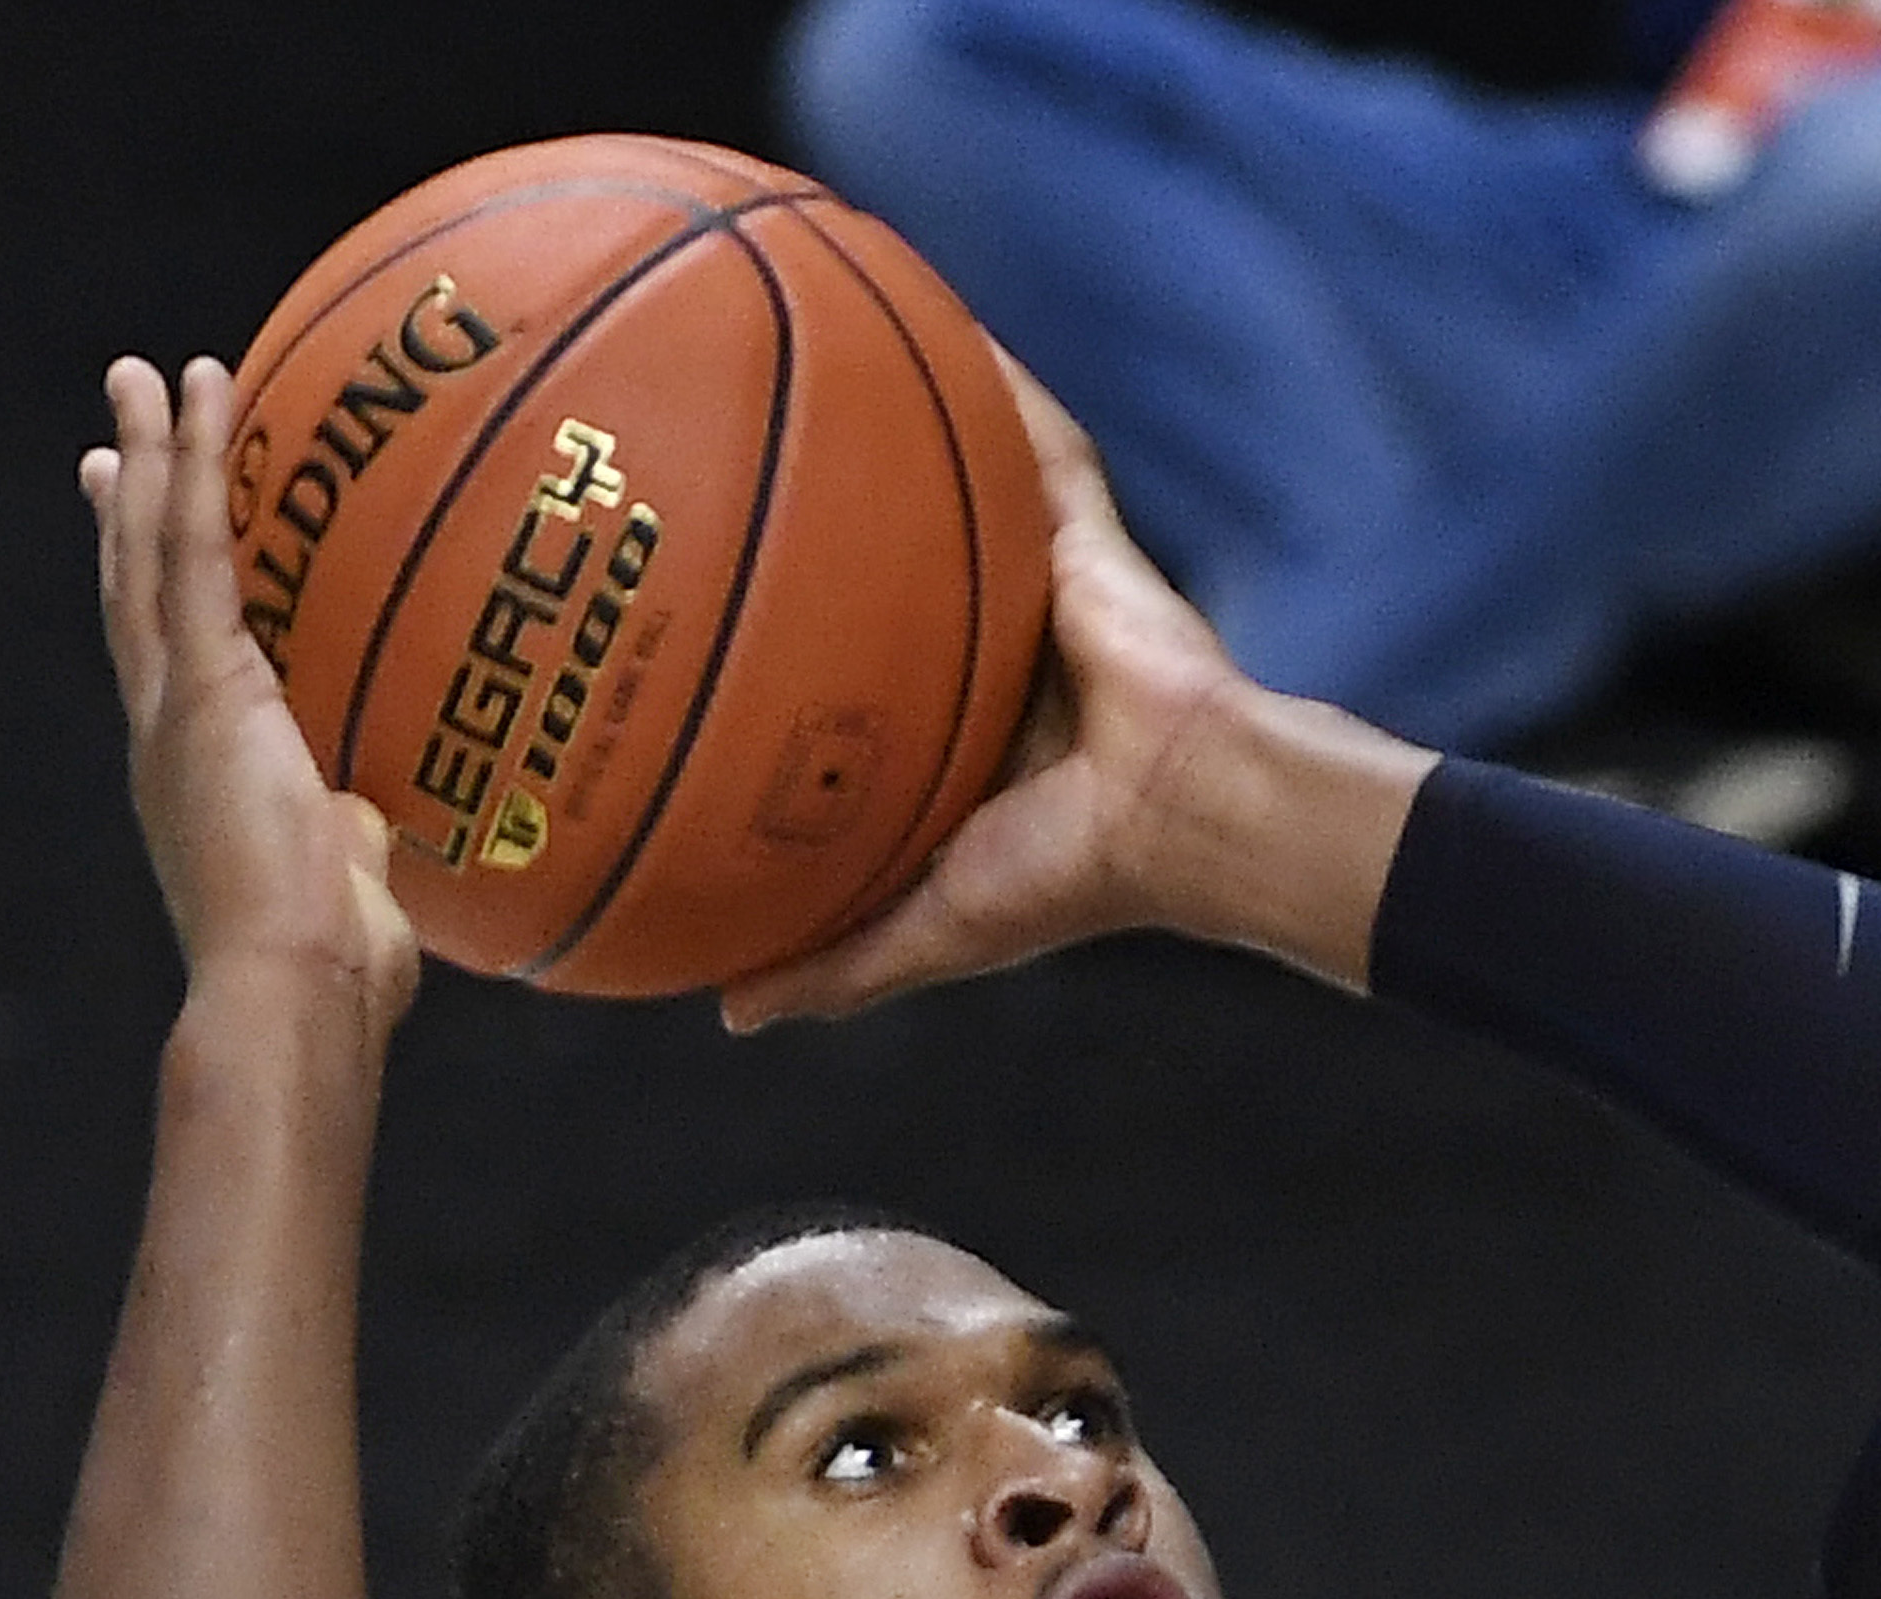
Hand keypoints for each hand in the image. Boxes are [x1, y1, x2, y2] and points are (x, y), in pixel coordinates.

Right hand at [83, 356, 418, 1043]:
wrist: (292, 990)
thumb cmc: (331, 966)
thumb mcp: (343, 880)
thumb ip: (348, 835)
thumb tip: (370, 819)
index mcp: (195, 765)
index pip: (166, 651)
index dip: (144, 579)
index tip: (132, 517)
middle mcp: (166, 724)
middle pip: (135, 583)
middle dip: (129, 496)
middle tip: (119, 418)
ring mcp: (176, 701)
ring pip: (151, 550)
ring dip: (154, 454)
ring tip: (148, 373)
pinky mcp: (205, 687)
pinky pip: (194, 552)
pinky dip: (192, 468)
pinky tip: (194, 398)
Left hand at [723, 360, 1275, 1025]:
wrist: (1196, 814)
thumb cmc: (1078, 876)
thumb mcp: (933, 929)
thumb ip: (839, 964)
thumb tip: (728, 1011)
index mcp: (951, 732)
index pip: (851, 670)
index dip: (782, 634)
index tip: (684, 604)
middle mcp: (985, 645)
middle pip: (880, 558)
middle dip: (813, 509)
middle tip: (707, 458)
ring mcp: (1035, 582)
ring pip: (945, 484)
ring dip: (892, 417)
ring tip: (800, 343)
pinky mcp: (1082, 534)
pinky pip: (1032, 437)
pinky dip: (988, 377)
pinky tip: (918, 306)